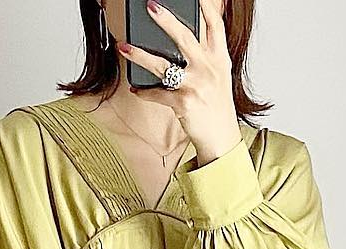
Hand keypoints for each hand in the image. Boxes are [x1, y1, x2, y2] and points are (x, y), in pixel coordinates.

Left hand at [118, 0, 240, 163]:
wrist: (221, 138)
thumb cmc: (217, 106)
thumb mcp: (220, 76)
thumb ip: (208, 54)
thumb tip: (188, 38)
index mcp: (219, 58)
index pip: (214, 25)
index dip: (205, 6)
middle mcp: (208, 68)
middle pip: (184, 37)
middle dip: (165, 20)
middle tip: (150, 6)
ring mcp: (195, 85)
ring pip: (162, 65)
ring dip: (139, 55)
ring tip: (123, 46)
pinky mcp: (183, 103)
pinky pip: (157, 93)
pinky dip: (144, 92)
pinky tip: (137, 89)